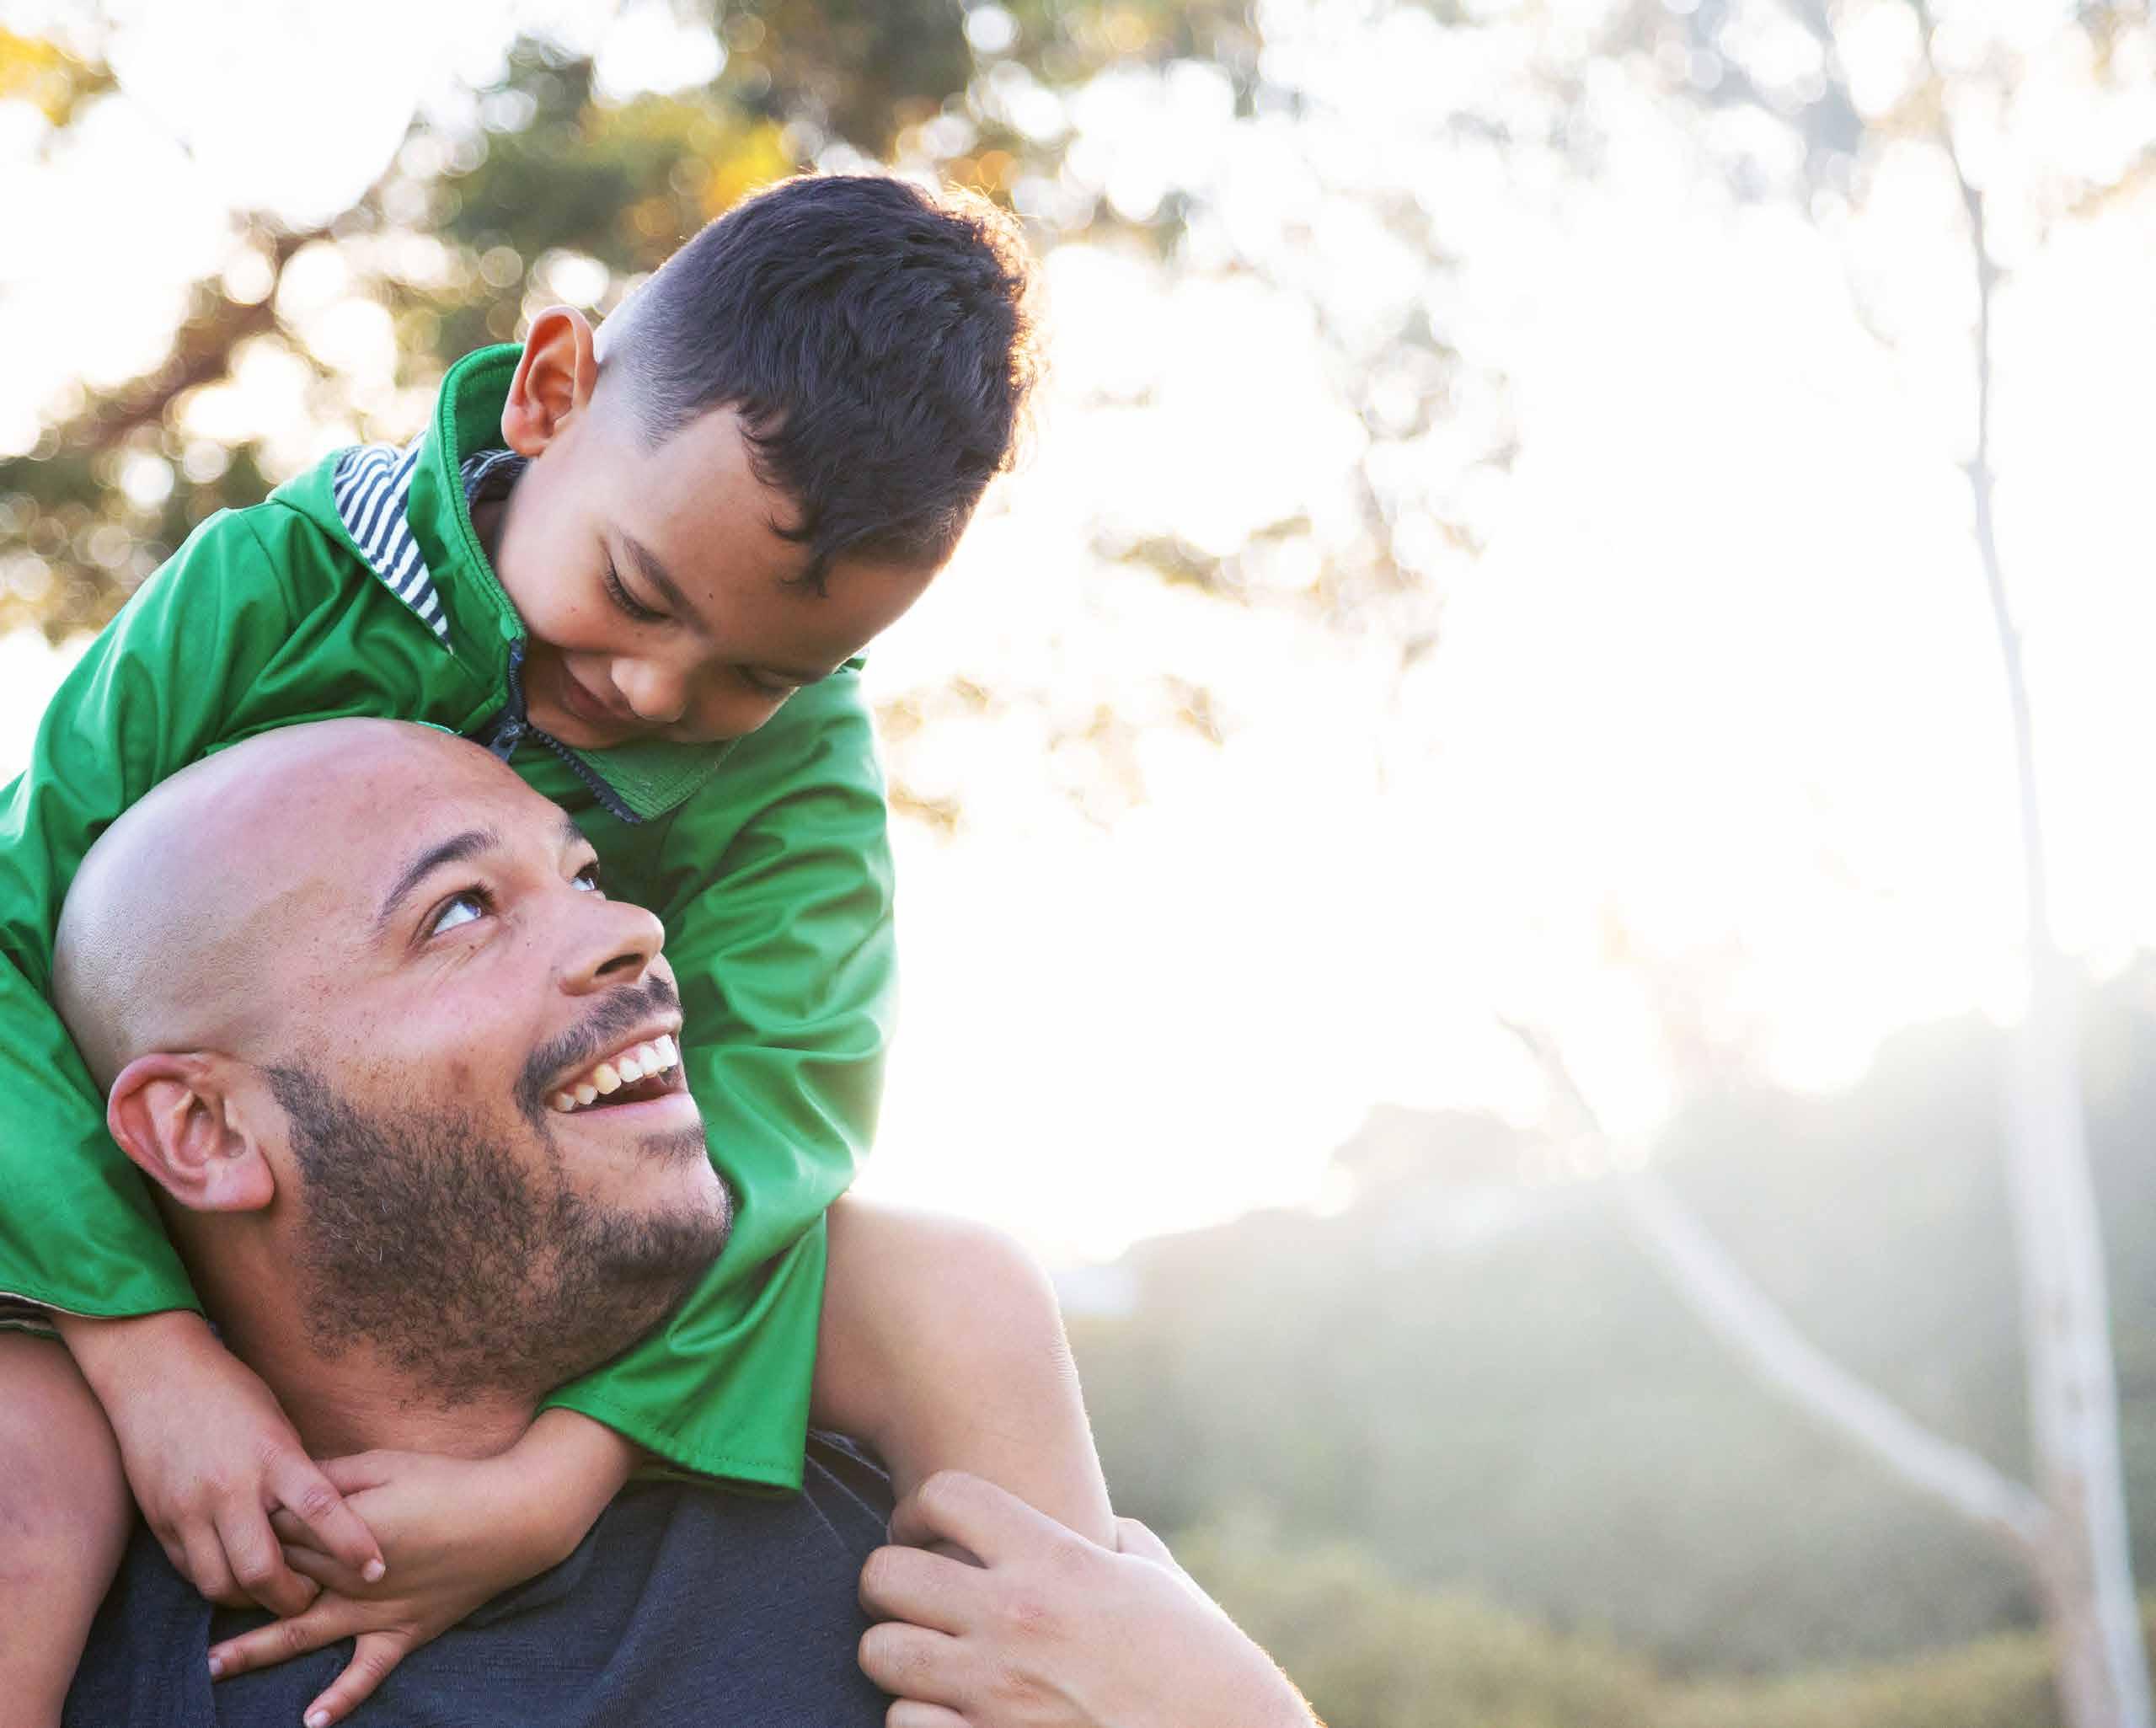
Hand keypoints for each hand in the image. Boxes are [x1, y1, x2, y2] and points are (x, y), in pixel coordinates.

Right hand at [59, 1310, 382, 1618]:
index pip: (320, 1509)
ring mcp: (189, 1509)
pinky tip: (234, 1575)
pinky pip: (191, 1571)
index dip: (350, 1545)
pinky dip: (217, 1581)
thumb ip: (296, 1472)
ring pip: (220, 1584)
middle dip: (292, 1597)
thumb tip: (323, 1517)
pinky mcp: (160, 1521)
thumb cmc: (231, 1393)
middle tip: (311, 1596)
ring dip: (251, 1599)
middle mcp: (230, 1488)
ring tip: (272, 1592)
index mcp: (273, 1456)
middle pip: (262, 1570)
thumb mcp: (278, 1424)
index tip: (376, 1570)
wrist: (156, 1375)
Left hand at [206, 1411, 635, 1725]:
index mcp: (340, 1531)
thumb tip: (288, 1480)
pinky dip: (341, 1698)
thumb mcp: (386, 1463)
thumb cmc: (449, 1481)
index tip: (226, 1516)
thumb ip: (332, 1475)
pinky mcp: (404, 1632)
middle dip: (242, 1580)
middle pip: (281, 1581)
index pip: (276, 1532)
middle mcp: (347, 1577)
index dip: (250, 1525)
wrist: (511, 1516)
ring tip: (210, 1666)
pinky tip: (312, 1720)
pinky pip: (368, 1672)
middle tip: (201, 1581)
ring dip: (255, 1650)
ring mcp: (374, 1611)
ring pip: (302, 1633)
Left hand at [857, 1472, 1315, 1727]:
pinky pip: (901, 1723)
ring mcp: (995, 1692)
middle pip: (885, 1574)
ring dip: (897, 1653)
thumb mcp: (1157, 1580)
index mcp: (1056, 1560)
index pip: (946, 1494)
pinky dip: (917, 1718)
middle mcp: (1015, 1618)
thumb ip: (1113, 1541)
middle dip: (889, 1582)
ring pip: (878, 1652)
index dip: (923, 1506)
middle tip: (913, 1596)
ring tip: (926, 1657)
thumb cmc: (1199, 1661)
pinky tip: (948, 1712)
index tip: (930, 1528)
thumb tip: (1096, 1525)